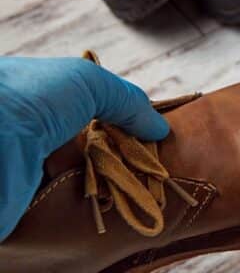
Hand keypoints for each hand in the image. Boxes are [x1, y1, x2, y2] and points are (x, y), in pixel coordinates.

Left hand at [0, 55, 168, 240]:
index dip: (120, 126)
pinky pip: (67, 210)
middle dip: (119, 160)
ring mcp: (30, 172)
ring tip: (139, 189)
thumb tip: (159, 127)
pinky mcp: (28, 208)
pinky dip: (89, 209)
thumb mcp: (89, 82)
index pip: (89, 116)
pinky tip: (113, 205)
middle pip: (89, 151)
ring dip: (107, 186)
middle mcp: (35, 137)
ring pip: (80, 183)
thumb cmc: (29, 97)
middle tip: (150, 170)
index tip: (149, 139)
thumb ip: (127, 101)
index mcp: (43, 102)